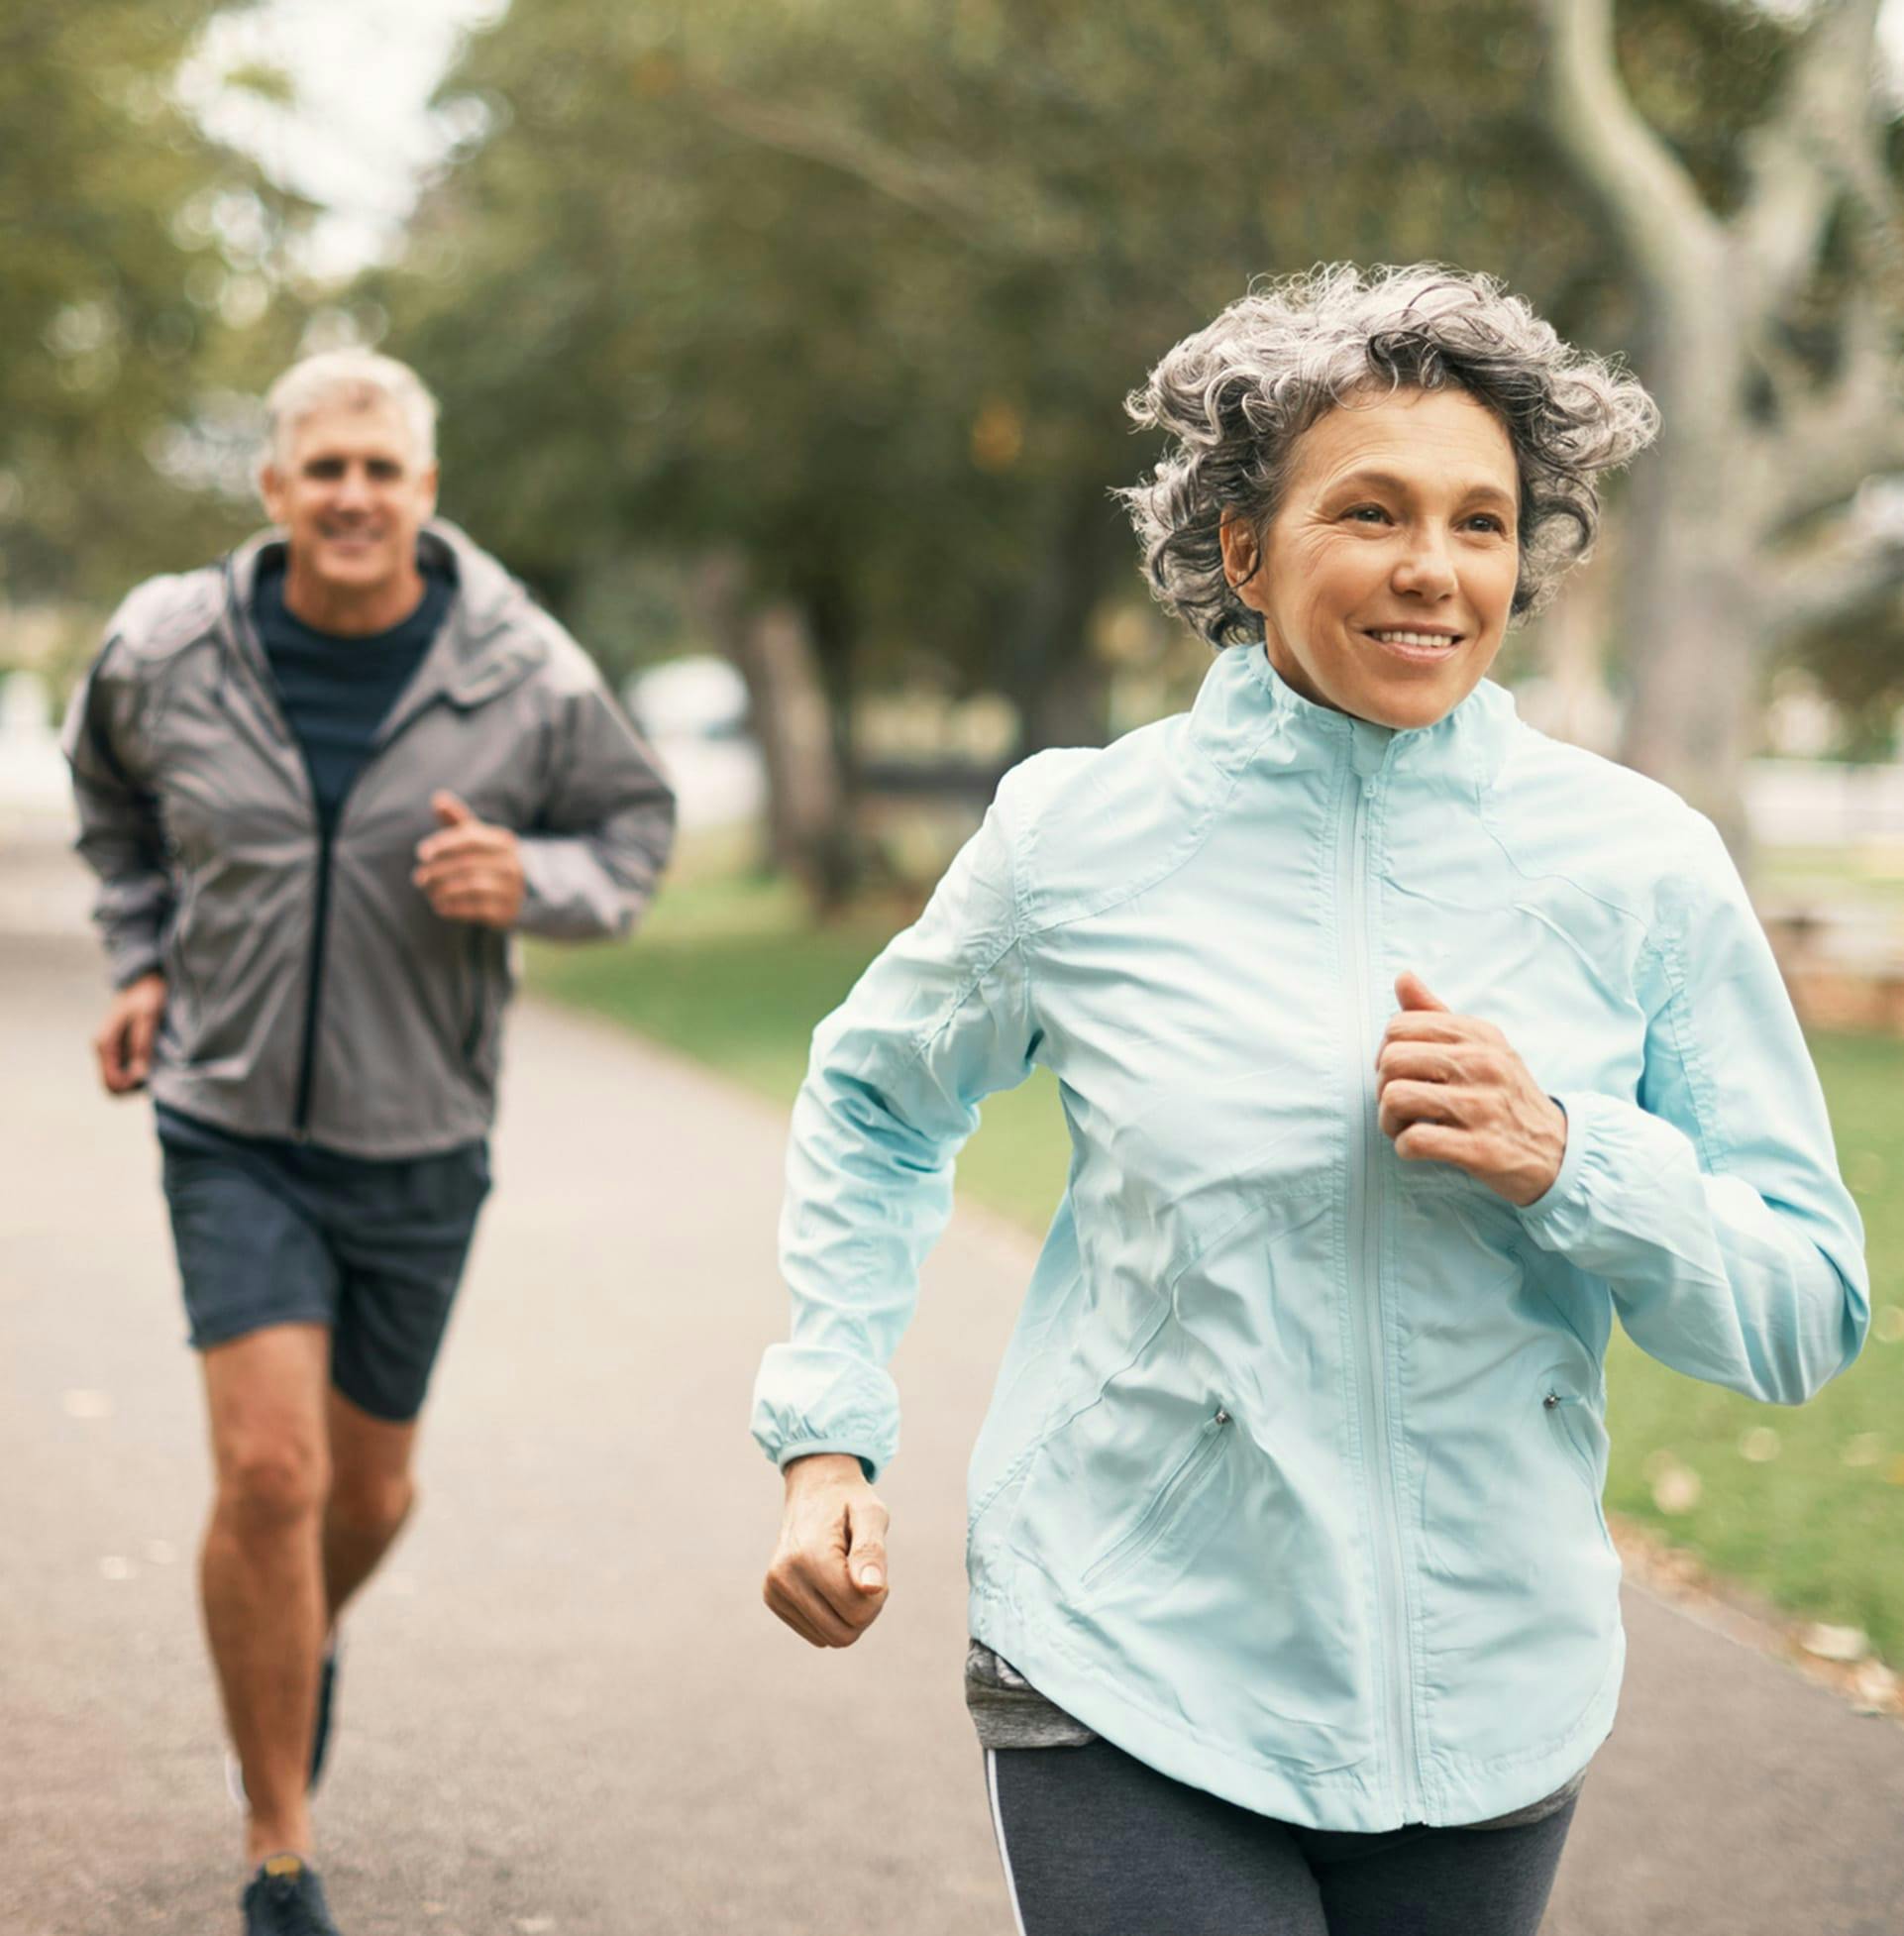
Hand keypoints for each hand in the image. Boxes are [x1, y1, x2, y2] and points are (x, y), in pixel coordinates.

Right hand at [93, 973, 165, 1095]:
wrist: (147, 978)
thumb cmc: (149, 993)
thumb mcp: (148, 1017)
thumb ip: (142, 1045)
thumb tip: (139, 1076)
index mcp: (105, 1044)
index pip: (111, 1083)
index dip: (132, 1087)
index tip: (151, 1076)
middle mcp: (105, 1050)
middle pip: (113, 1086)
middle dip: (134, 1087)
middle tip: (156, 1073)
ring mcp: (112, 1050)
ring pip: (120, 1080)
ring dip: (138, 1080)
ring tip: (157, 1064)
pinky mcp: (121, 1048)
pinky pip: (126, 1071)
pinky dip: (140, 1072)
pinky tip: (154, 1060)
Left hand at [412, 791, 524, 927]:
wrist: (514, 895)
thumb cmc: (485, 860)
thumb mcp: (474, 838)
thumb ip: (456, 820)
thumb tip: (438, 798)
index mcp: (503, 841)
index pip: (470, 838)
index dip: (443, 845)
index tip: (421, 854)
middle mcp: (512, 863)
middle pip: (468, 864)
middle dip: (438, 871)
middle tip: (418, 878)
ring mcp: (513, 888)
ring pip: (472, 886)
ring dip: (444, 890)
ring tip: (429, 892)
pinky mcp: (508, 910)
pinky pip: (477, 909)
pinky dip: (454, 908)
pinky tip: (440, 907)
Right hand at [762, 1452, 889, 1647]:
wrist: (814, 1487)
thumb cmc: (849, 1502)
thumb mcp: (871, 1515)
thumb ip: (871, 1552)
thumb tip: (872, 1588)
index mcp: (808, 1556)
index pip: (858, 1612)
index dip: (878, 1595)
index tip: (872, 1565)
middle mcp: (782, 1576)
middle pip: (843, 1634)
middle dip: (864, 1610)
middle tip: (863, 1573)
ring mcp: (773, 1590)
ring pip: (829, 1639)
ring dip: (847, 1614)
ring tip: (845, 1575)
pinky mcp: (772, 1598)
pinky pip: (816, 1633)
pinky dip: (831, 1615)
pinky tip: (828, 1583)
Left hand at [1376, 971, 1567, 1207]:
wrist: (1557, 1149)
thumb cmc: (1506, 1095)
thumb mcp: (1482, 1046)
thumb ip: (1436, 1014)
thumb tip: (1402, 977)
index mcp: (1478, 1035)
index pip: (1400, 1026)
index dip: (1386, 1052)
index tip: (1400, 1073)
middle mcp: (1482, 1064)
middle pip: (1392, 1061)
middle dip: (1382, 1087)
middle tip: (1399, 1104)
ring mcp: (1482, 1106)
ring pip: (1397, 1098)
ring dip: (1388, 1120)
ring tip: (1404, 1126)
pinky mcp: (1480, 1148)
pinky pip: (1415, 1140)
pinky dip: (1405, 1147)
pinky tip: (1419, 1147)